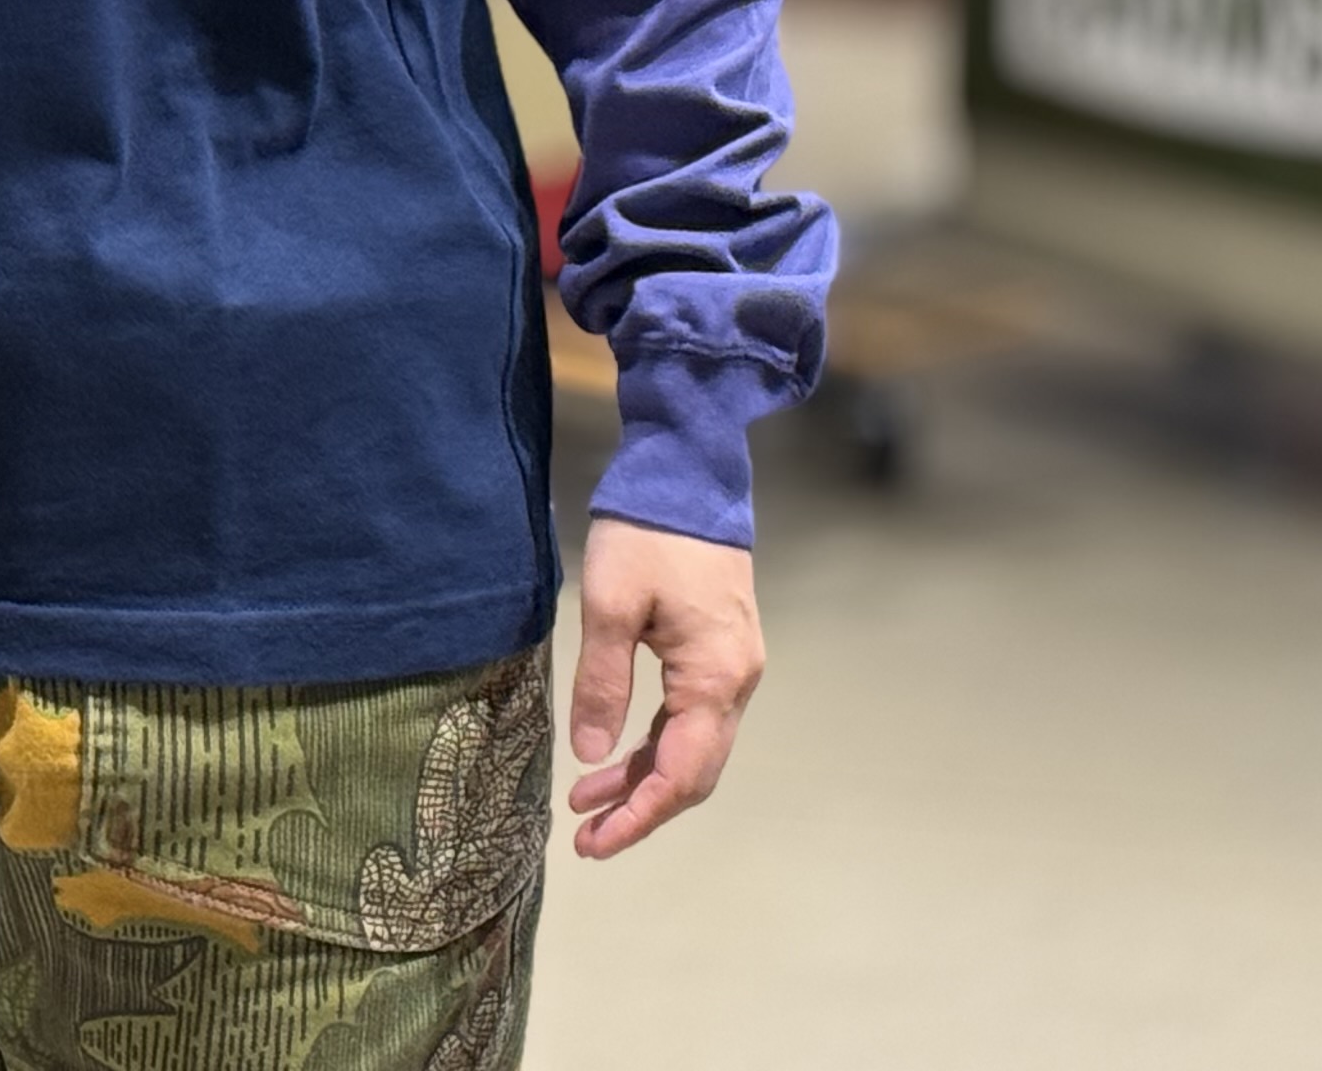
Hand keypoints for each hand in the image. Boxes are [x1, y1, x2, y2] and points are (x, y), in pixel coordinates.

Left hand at [565, 516, 763, 858]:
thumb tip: (592, 755)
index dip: (638, 816)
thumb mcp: (608, 607)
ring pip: (691, 747)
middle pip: (693, 772)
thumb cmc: (646, 536)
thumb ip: (602, 684)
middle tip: (586, 838)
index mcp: (713, 679)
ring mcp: (732, 668)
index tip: (593, 844)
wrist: (688, 477)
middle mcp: (735, 683)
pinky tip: (615, 753)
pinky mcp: (719, 652)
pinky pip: (690, 718)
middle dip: (641, 809)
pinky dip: (654, 744)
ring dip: (643, 778)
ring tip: (586, 802)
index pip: (681, 774)